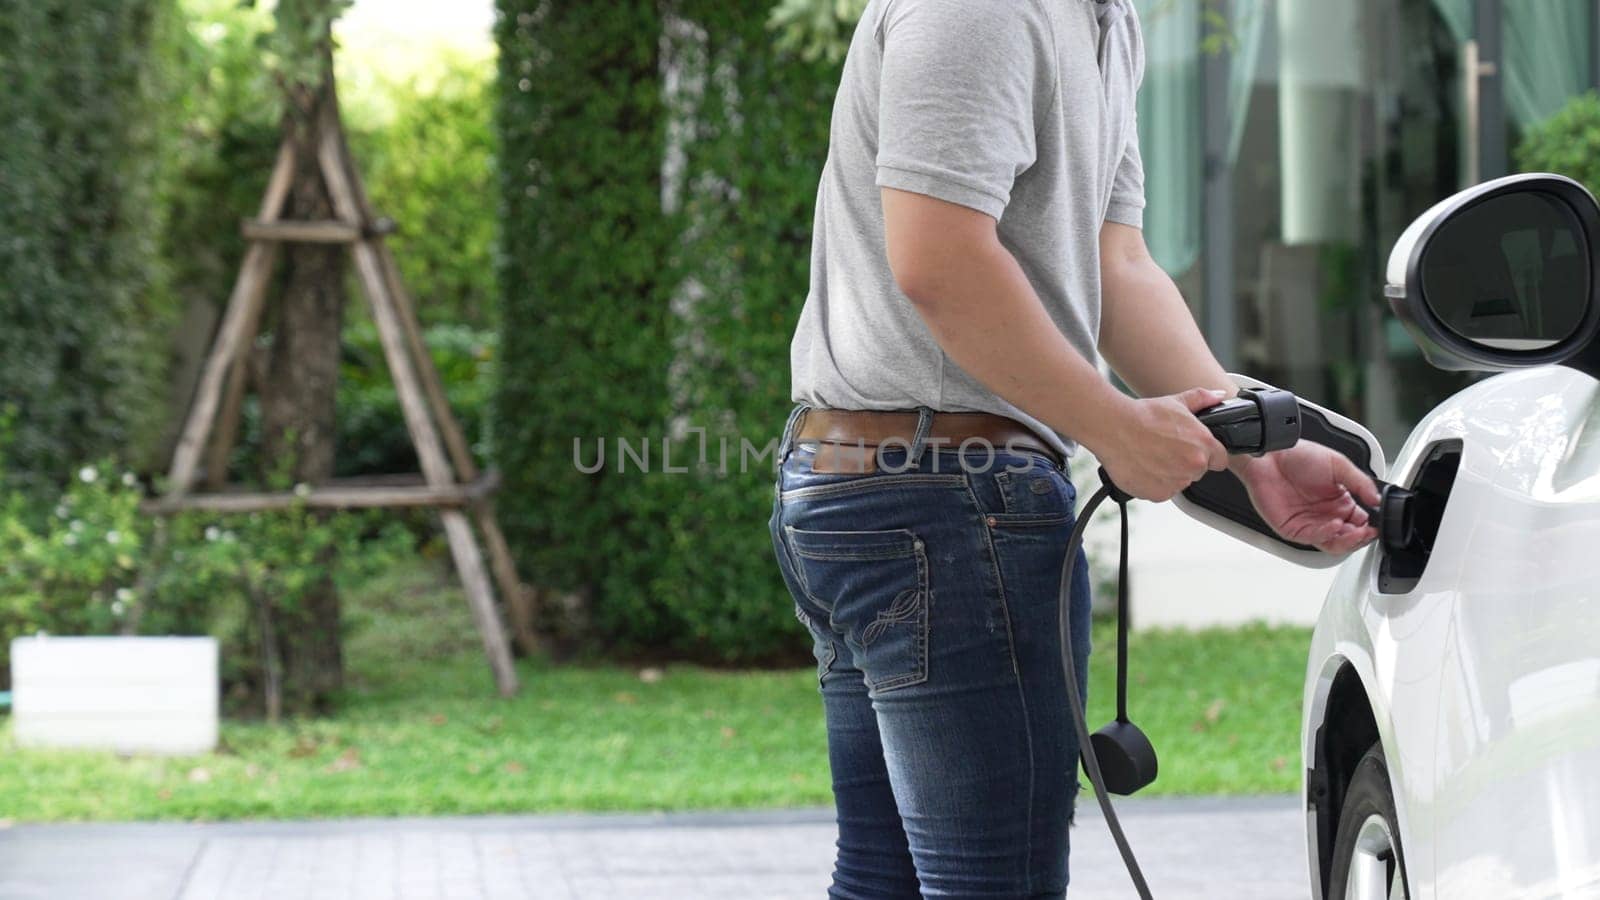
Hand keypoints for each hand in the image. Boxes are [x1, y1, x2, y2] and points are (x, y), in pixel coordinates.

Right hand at [1092, 387, 1231, 501]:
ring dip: (1170, 474)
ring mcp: (1176, 482)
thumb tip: (1218, 395)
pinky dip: (1153, 483)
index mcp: (1203, 444)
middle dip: (1185, 463)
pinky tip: (1144, 466)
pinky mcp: (1158, 494)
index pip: (1220, 460)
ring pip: (1179, 482)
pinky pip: (1161, 492)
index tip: (1193, 450)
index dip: (1208, 454)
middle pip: (1197, 472)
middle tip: (1166, 449)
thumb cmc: (1142, 416)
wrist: (1114, 428)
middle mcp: (1193, 466)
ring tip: (1152, 456)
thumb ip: (1202, 398)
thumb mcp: (1176, 401)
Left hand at [1234, 441, 1382, 553]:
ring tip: (1356, 532)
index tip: (1379, 525)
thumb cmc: (1299, 456)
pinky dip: (1326, 534)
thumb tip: (1378, 499)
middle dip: (1361, 537)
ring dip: (1347, 541)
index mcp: (1340, 501)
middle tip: (1369, 531)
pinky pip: (1312, 538)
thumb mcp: (1339, 464)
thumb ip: (1360, 483)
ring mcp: (1310, 522)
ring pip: (1333, 543)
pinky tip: (1335, 525)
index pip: (1361, 522)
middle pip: (1349, 537)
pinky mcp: (1293, 528)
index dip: (1371, 526)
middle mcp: (1326, 514)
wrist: (1271, 455)